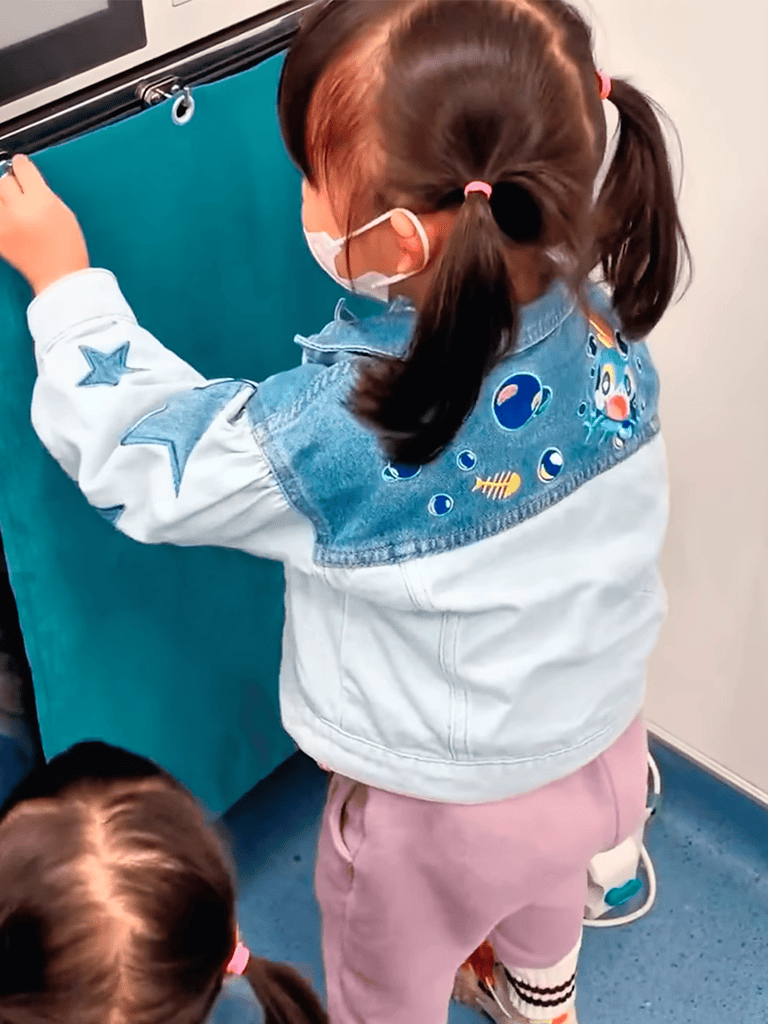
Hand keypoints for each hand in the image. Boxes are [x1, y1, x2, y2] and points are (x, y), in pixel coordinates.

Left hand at [0, 154, 89, 294]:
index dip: (22, 165)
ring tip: (14, 208)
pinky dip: (3, 215)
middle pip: (4, 181)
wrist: (59, 278)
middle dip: (12, 184)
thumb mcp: (64, 213)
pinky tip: (11, 220)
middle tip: (20, 192)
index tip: (21, 165)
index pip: (22, 168)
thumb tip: (26, 178)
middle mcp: (19, 211)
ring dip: (3, 199)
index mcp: (41, 202)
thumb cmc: (67, 250)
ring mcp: (4, 225)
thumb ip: (43, 192)